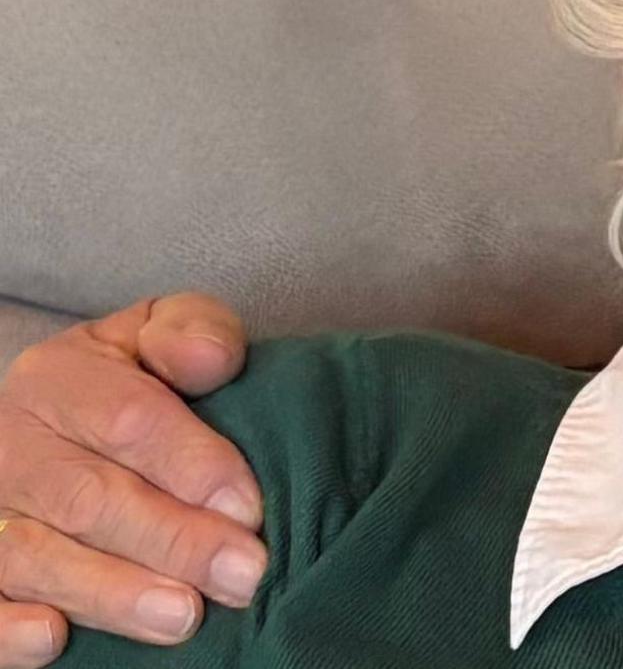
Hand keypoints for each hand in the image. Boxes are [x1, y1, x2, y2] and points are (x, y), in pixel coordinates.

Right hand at [0, 296, 265, 664]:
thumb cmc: (136, 382)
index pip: (125, 420)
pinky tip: (54, 640)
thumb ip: (193, 332)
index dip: (190, 464)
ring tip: (183, 616)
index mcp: (55, 380)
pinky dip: (9, 630)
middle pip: (89, 499)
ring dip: (112, 594)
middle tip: (241, 572)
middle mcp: (11, 449)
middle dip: (172, 540)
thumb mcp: (162, 335)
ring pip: (36, 559)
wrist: (60, 424)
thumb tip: (208, 359)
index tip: (249, 506)